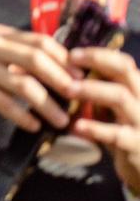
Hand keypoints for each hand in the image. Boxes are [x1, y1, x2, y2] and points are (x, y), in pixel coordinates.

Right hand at [0, 24, 76, 143]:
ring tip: (60, 121)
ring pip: (22, 83)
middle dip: (60, 79)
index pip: (40, 40)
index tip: (82, 77)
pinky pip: (4, 102)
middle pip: (34, 58)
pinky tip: (34, 126)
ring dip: (46, 104)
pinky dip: (23, 116)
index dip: (65, 58)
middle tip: (77, 98)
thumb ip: (23, 62)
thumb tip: (69, 72)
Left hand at [68, 46, 139, 196]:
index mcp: (138, 91)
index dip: (98, 54)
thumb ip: (100, 95)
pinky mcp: (138, 146)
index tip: (71, 54)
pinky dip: (95, 128)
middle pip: (125, 71)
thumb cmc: (124, 136)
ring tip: (67, 90)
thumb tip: (68, 74)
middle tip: (68, 63)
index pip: (124, 63)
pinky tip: (76, 127)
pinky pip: (117, 134)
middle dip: (95, 62)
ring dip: (91, 90)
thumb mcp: (114, 112)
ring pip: (120, 96)